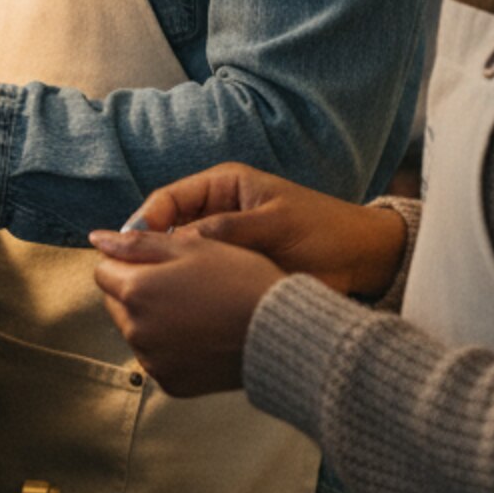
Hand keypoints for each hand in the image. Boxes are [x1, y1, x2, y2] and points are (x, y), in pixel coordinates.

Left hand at [89, 232, 285, 395]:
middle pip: (115, 302)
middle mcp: (135, 330)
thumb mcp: (193, 247)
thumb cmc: (240, 281)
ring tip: (196, 309)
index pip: (104, 270)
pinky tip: (201, 335)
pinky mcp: (170, 382)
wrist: (282, 334)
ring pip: (135, 330)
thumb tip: (97, 238)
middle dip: (136, 290)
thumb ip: (139, 243)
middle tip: (182, 284)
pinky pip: (156, 357)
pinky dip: (169, 346)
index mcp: (135, 291)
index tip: (160, 262)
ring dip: (152, 318)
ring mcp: (152, 360)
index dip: (129, 261)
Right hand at [110, 161, 405, 299]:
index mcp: (223, 188)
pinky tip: (178, 304)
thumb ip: (229, 229)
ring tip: (150, 291)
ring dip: (166, 272)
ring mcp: (222, 245)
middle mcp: (215, 214)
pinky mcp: (231, 272)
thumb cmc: (325, 230)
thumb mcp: (276, 223)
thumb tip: (183, 242)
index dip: (145, 220)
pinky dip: (187, 290)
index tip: (129, 244)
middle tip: (131, 273)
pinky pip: (199, 279)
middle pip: (166, 229)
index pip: (169, 199)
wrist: (364, 262)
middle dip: (148, 250)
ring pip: (178, 258)